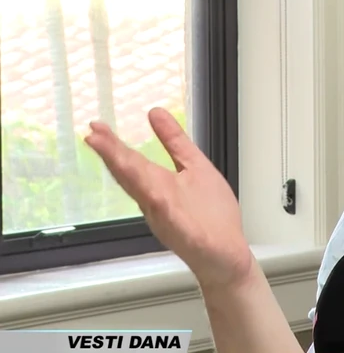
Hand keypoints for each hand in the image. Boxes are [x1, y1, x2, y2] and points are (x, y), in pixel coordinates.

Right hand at [84, 107, 253, 290]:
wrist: (225, 255)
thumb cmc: (209, 216)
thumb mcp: (193, 166)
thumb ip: (174, 141)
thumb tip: (155, 113)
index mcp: (158, 185)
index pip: (131, 162)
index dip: (113, 146)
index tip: (96, 127)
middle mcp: (157, 200)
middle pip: (131, 174)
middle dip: (113, 154)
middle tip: (94, 134)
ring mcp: (169, 215)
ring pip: (144, 191)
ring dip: (127, 171)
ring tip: (108, 150)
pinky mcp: (185, 230)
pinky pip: (169, 215)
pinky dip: (160, 203)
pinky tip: (155, 193)